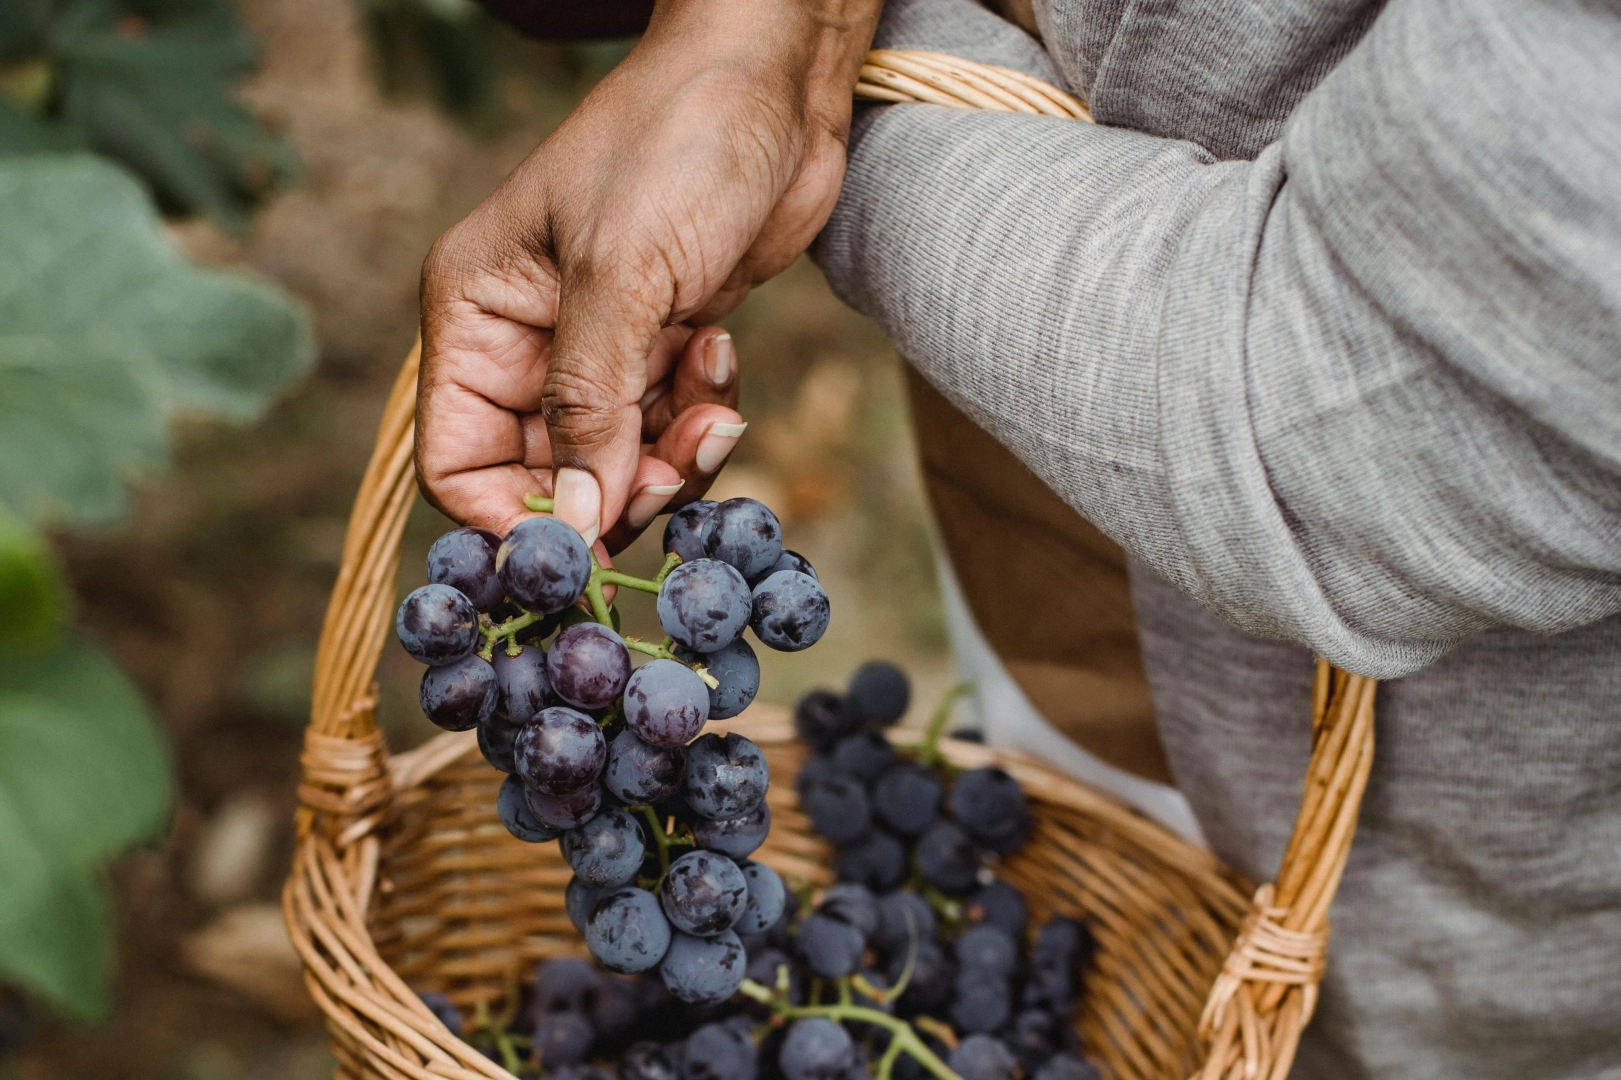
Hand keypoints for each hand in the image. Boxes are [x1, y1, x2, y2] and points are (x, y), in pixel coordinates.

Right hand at [417, 0, 881, 543]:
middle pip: (548, 478)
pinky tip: (721, 350)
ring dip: (674, 453)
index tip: (586, 549)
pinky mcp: (661, 348)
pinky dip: (703, 415)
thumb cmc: (678, 144)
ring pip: (619, 464)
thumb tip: (571, 527)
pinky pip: (671, 429)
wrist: (773, 80)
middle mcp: (527, 342)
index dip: (513, 519)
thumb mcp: (622, 276)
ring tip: (714, 397)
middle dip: (616, 488)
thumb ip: (590, 408)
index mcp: (477, 313)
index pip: (457, 461)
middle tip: (677, 468)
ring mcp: (598, 348)